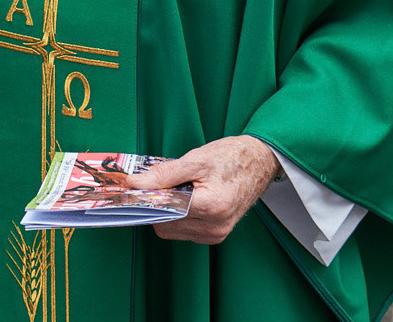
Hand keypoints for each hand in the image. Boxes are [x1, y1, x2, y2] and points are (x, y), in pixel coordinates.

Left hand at [125, 135, 280, 244]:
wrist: (260, 162)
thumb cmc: (231, 158)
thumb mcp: (195, 159)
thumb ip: (163, 174)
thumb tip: (134, 184)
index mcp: (211, 207)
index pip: (163, 211)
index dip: (146, 199)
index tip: (132, 188)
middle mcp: (215, 227)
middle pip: (165, 223)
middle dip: (156, 204)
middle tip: (155, 182)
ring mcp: (216, 234)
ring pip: (172, 229)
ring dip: (166, 210)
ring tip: (177, 188)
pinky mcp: (216, 234)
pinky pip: (184, 230)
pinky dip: (178, 215)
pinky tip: (185, 197)